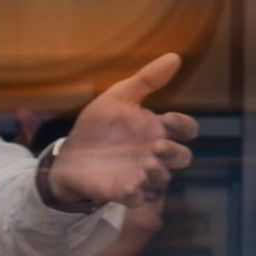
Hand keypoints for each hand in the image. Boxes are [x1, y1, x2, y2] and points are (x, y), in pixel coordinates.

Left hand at [49, 55, 196, 210]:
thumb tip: (175, 56)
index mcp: (157, 130)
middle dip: (175, 153)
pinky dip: (136, 195)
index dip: (183, 125)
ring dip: (158, 173)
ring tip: (146, 164)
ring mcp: (141, 174)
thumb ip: (146, 80)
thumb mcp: (118, 97)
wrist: (69, 154)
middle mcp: (154, 153)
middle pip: (182, 157)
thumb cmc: (98, 125)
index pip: (186, 129)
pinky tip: (128, 188)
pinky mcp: (124, 192)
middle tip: (157, 147)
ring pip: (163, 180)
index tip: (167, 119)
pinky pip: (138, 198)